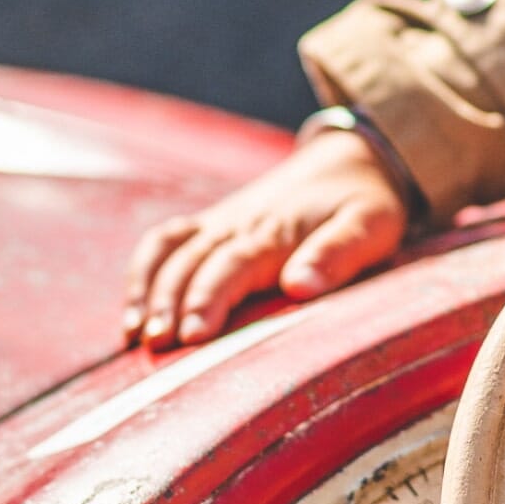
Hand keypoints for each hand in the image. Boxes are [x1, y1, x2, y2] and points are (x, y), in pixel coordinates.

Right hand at [123, 128, 408, 347]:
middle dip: (169, 302)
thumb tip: (299, 285)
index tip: (193, 334)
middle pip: (191, 261)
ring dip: (146, 291)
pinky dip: (142, 273)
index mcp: (277, 231)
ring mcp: (220, 223)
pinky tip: (133, 313)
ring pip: (168, 251)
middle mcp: (239, 225)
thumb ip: (339, 253)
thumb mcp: (372, 224)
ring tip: (134, 335)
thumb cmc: (366, 202)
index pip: (233, 265)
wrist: (349, 158)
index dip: (208, 298)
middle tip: (156, 345)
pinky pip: (164, 242)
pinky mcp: (211, 225)